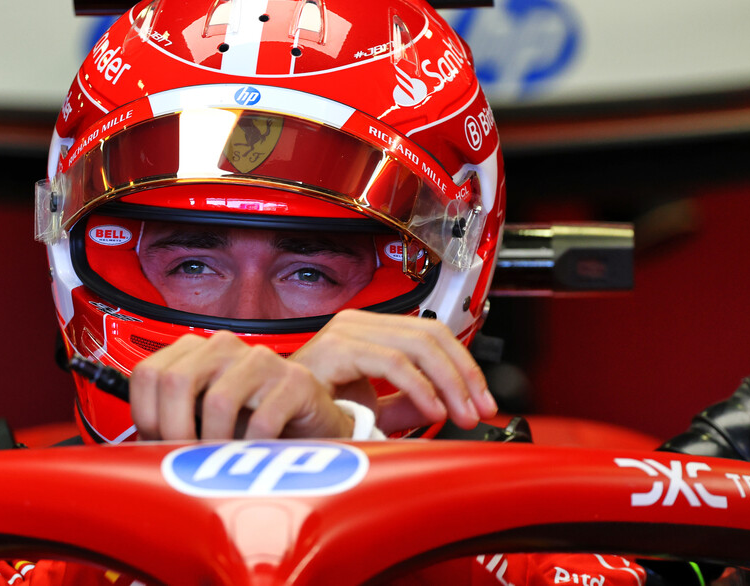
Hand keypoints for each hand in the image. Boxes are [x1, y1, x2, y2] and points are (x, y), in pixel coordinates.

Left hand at [130, 331, 354, 440]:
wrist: (308, 427)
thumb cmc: (249, 423)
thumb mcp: (200, 417)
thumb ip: (170, 420)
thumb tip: (133, 447)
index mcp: (196, 351)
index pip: (148, 372)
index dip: (145, 415)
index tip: (157, 442)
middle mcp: (224, 347)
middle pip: (176, 381)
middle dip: (175, 430)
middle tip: (186, 457)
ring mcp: (261, 360)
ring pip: (217, 401)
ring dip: (215, 443)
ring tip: (222, 460)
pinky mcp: (295, 381)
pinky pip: (261, 421)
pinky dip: (252, 448)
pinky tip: (253, 455)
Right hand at [290, 309, 496, 433]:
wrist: (268, 426)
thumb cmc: (307, 416)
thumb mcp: (372, 409)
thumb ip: (407, 403)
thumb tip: (448, 404)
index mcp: (367, 332)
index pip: (432, 333)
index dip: (464, 366)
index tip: (481, 401)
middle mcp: (357, 324)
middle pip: (432, 333)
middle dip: (464, 374)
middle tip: (478, 409)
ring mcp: (345, 332)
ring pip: (419, 343)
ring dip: (448, 383)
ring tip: (458, 414)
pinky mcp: (335, 349)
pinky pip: (392, 362)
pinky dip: (420, 388)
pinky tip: (432, 411)